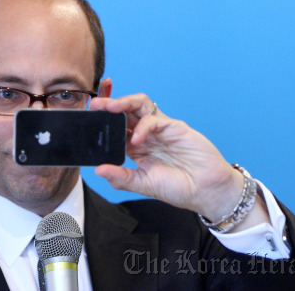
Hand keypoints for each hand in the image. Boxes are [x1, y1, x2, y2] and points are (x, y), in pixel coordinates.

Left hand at [90, 94, 249, 221]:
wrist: (206, 191)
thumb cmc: (179, 188)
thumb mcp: (144, 185)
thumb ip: (121, 177)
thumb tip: (98, 170)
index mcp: (137, 148)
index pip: (116, 127)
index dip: (103, 118)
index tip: (87, 115)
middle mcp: (147, 135)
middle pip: (126, 110)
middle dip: (109, 104)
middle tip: (95, 106)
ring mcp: (161, 129)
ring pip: (140, 105)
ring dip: (123, 103)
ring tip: (110, 108)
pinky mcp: (175, 127)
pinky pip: (155, 119)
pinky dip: (143, 126)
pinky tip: (137, 140)